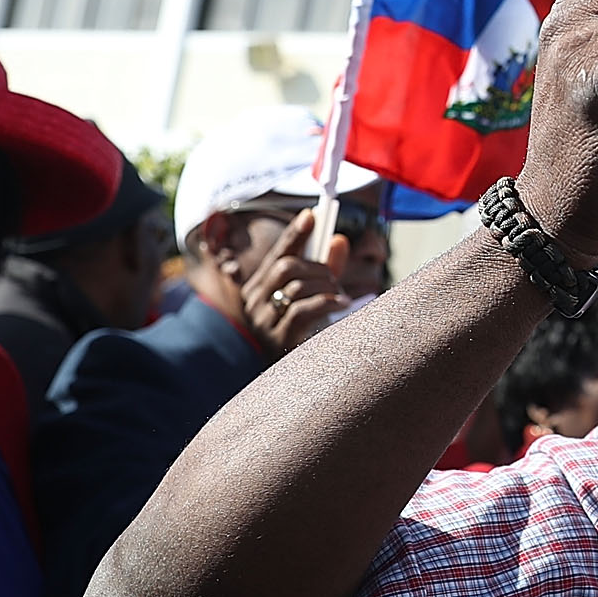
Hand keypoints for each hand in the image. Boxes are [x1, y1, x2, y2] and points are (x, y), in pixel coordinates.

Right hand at [239, 213, 354, 356]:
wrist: (286, 381)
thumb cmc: (300, 333)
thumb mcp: (312, 297)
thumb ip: (325, 269)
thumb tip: (339, 240)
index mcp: (258, 288)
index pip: (276, 254)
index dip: (295, 234)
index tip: (312, 215)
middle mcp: (255, 302)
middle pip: (286, 267)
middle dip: (316, 265)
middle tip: (333, 276)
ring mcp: (265, 321)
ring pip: (297, 286)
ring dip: (325, 285)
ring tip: (339, 294)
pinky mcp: (279, 339)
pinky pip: (303, 310)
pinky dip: (327, 302)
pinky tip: (342, 304)